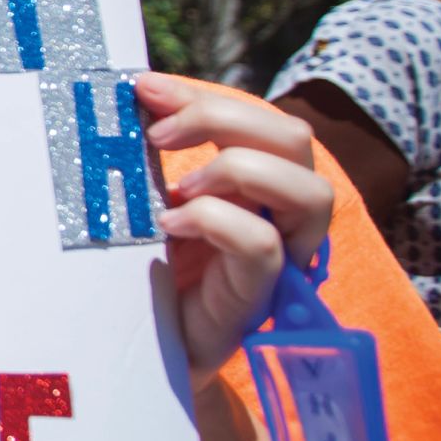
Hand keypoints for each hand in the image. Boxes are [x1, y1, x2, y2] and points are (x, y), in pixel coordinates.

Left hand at [135, 73, 332, 391]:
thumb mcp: (145, 202)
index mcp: (256, 188)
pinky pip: (264, 245)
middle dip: (224, 118)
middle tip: (158, 135)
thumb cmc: (143, 272)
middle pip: (296, 140)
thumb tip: (129, 98)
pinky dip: (216, 220)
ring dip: (237, 170)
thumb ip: (151, 159)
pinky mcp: (258, 297)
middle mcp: (281, 218)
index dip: (205, 96)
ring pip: (311, 192)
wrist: (134, 352)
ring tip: (178, 189)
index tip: (144, 89)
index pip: (261, 121)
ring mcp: (280, 260)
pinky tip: (172, 225)